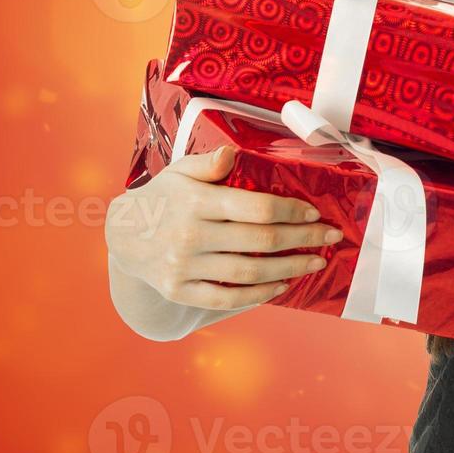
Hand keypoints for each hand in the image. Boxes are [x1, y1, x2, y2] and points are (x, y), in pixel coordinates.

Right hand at [106, 144, 343, 310]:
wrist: (123, 235)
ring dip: (289, 269)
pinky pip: (227, 298)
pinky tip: (281, 286)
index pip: (255, 207)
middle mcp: (191, 236)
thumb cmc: (164, 197)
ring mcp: (184, 267)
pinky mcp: (180, 290)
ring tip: (314, 263)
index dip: (291, 211)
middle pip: (260, 241)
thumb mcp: (180, 171)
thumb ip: (209, 163)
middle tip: (330, 239)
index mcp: (196, 202)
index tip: (315, 213)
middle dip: (302, 240)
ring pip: (249, 273)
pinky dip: (258, 295)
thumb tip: (231, 154)